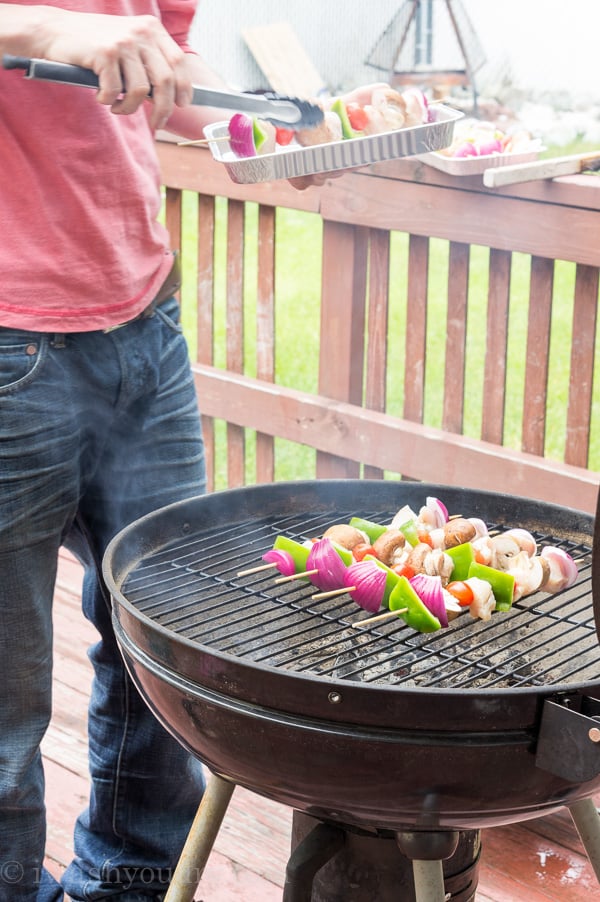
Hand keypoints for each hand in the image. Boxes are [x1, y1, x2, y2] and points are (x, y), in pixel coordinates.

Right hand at [37, 9, 191, 127]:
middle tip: (157, 123)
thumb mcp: (128, 44)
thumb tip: (172, 95)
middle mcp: (140, 32)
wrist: (54, 32)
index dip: (184, 87)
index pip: (178, 62)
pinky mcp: (105, 53)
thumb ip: (149, 62)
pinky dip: (108, 100)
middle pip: (165, 81)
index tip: (182, 105)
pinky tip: (101, 96)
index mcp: (151, 29)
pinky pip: (115, 90)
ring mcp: (123, 42)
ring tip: (117, 107)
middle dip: (163, 109)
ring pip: (140, 90)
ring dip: (129, 108)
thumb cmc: (93, 45)